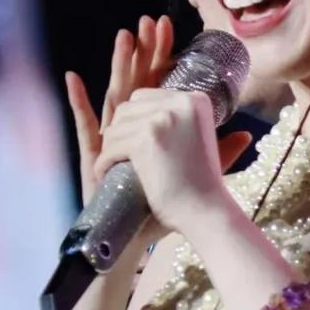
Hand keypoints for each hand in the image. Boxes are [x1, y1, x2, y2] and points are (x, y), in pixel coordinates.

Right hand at [64, 15, 251, 241]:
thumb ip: (215, 153)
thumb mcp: (191, 174)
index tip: (169, 27)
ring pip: (114, 95)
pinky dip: (79, 103)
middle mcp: (128, 129)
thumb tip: (245, 135)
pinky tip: (73, 79)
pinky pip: (85, 125)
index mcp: (150, 129)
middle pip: (136, 82)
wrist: (134, 236)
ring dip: (118, 66)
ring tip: (123, 37)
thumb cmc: (161, 206)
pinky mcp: (93, 154)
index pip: (156, 83)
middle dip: (142, 51)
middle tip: (149, 21)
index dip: (160, 55)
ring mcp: (109, 138)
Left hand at [92, 83, 252, 239]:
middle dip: (119, 133)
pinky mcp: (145, 140)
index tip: (133, 145)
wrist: (205, 211)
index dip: (134, 122)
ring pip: (115, 127)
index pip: (145, 98)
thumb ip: (180, 122)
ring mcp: (162, 119)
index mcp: (194, 100)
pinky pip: (111, 147)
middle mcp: (180, 103)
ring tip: (112, 166)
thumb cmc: (200, 183)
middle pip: (127, 109)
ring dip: (110, 149)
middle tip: (119, 156)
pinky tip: (105, 175)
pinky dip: (104, 163)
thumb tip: (151, 109)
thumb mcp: (198, 141)